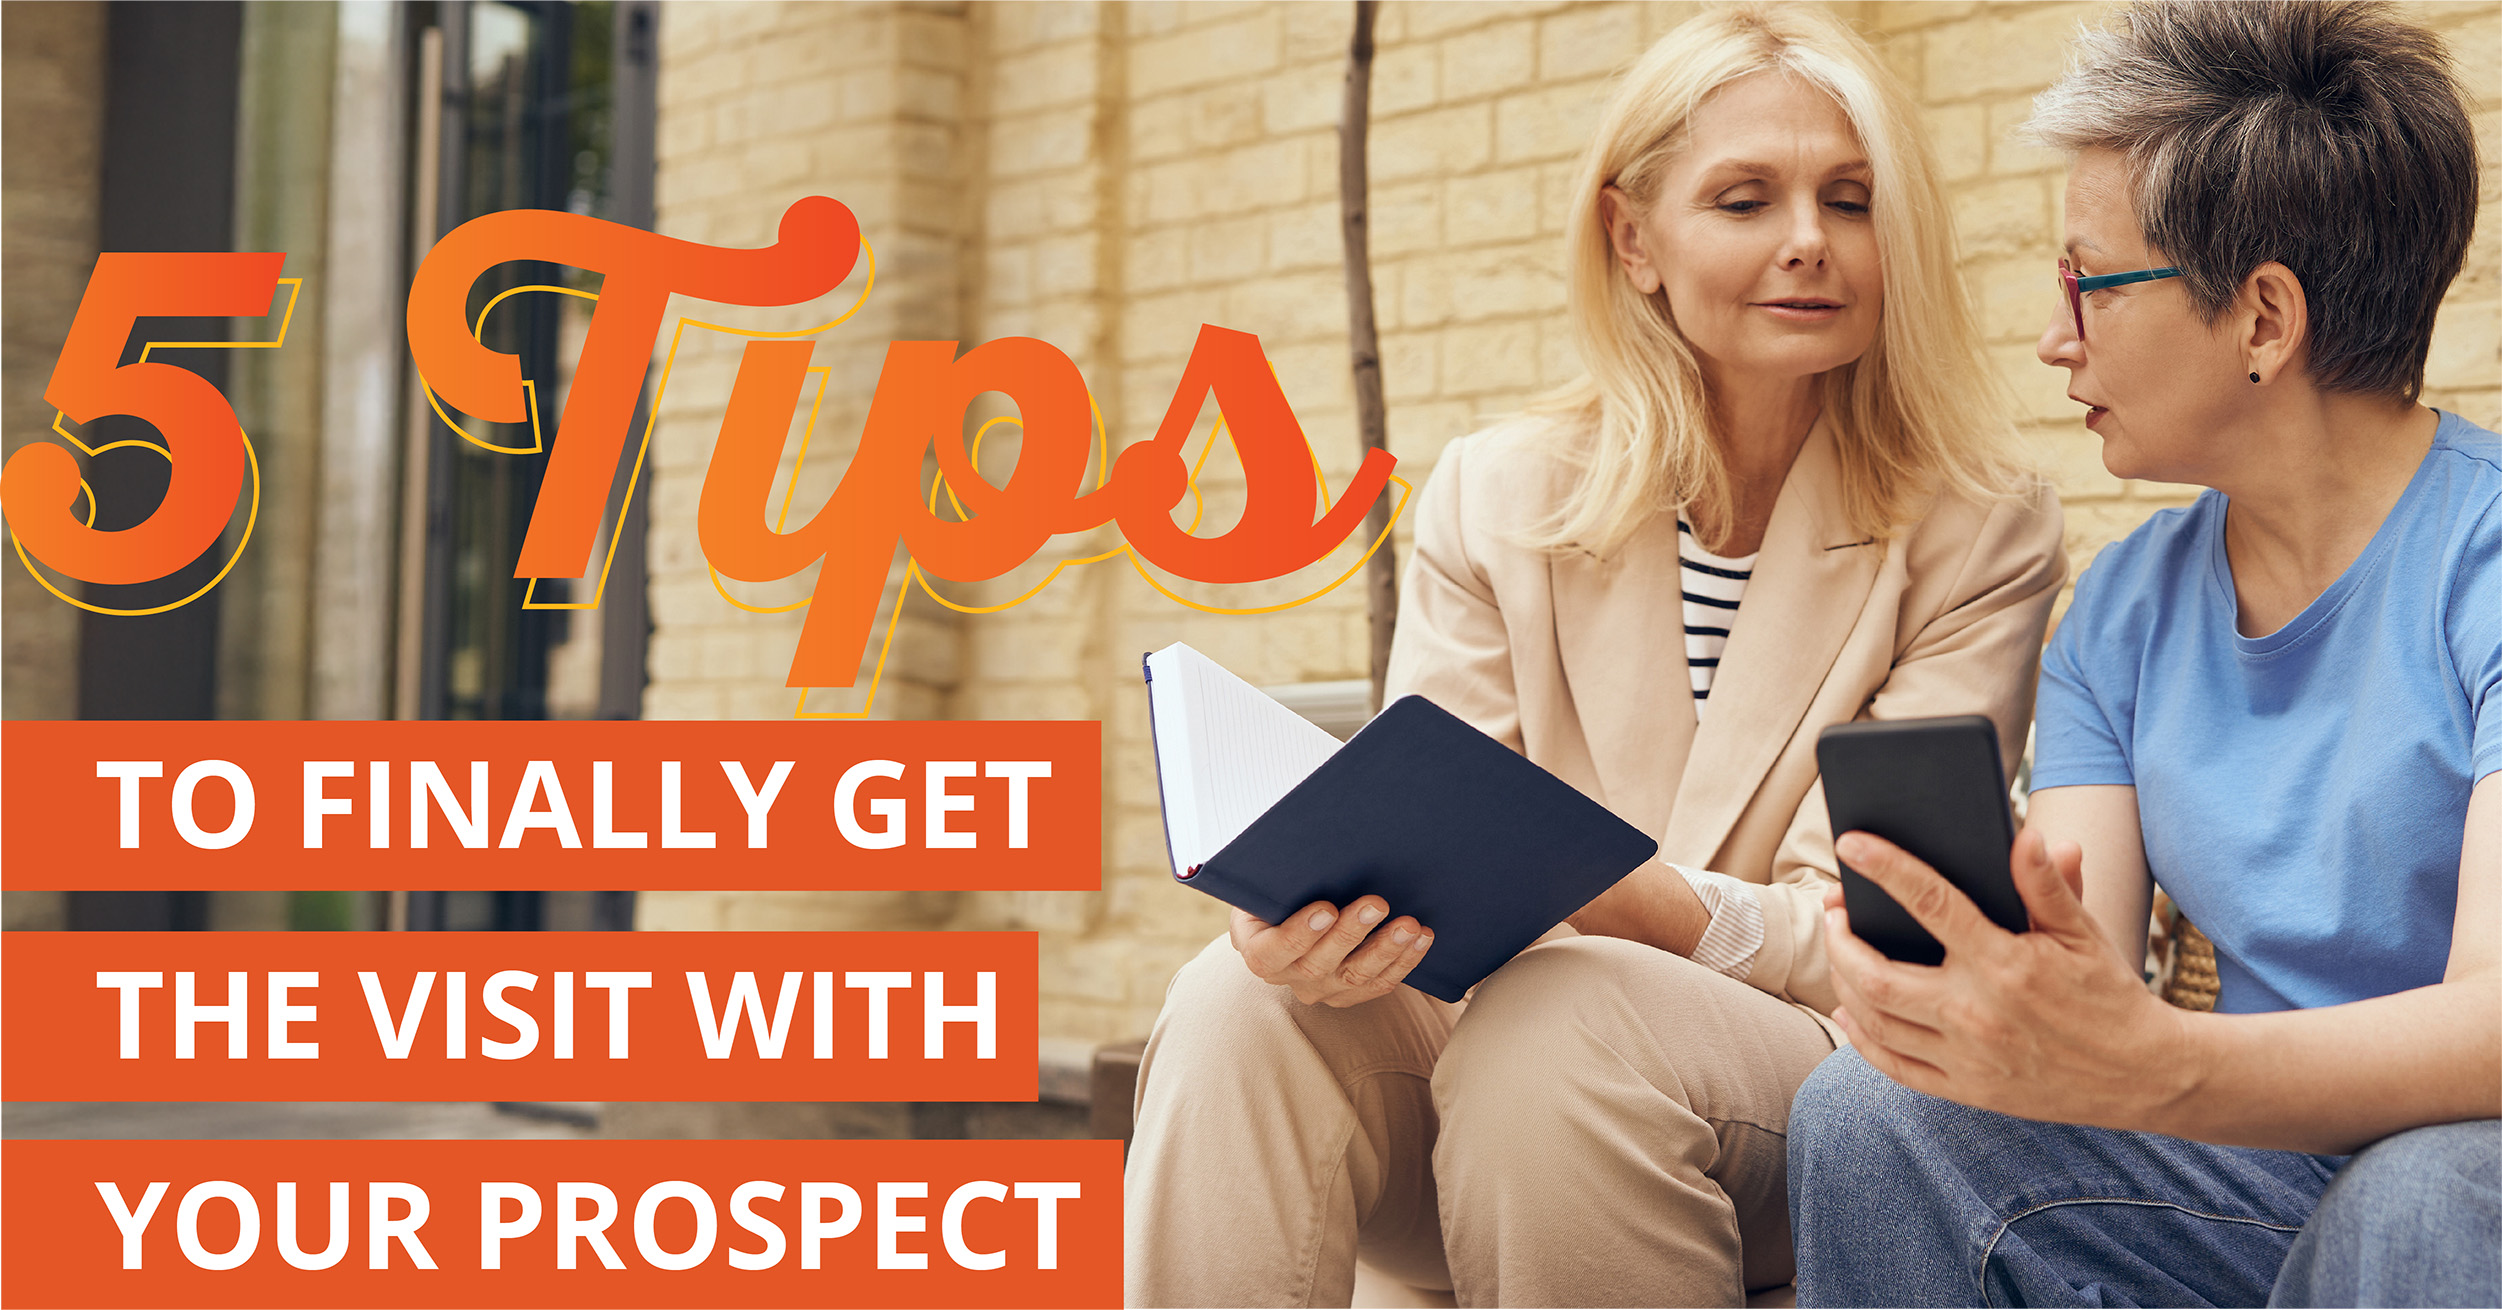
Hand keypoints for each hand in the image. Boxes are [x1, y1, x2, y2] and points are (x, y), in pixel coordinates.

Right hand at [1229, 897, 1432, 1006]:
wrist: (1290, 913)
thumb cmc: (1279, 893)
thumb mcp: (1266, 885)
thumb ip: (1280, 878)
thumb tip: (1305, 850)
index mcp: (1259, 952)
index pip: (1273, 952)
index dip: (1299, 933)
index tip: (1326, 907)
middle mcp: (1290, 977)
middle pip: (1319, 964)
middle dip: (1351, 933)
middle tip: (1377, 904)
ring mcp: (1323, 989)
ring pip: (1356, 976)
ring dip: (1385, 949)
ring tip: (1409, 925)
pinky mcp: (1352, 992)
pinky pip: (1381, 982)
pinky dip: (1404, 960)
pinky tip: (1422, 938)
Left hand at [1822, 828, 2193, 1128]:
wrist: (2145, 1075)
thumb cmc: (2109, 993)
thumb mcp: (2084, 932)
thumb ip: (2047, 885)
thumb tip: (2023, 835)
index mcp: (2007, 964)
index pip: (1932, 904)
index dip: (1886, 868)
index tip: (1851, 843)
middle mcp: (1979, 1014)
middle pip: (1876, 975)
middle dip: (1840, 937)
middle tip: (1833, 908)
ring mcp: (1968, 1058)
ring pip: (1875, 1020)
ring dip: (1842, 981)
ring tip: (1838, 949)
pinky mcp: (1968, 1091)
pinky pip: (1894, 1065)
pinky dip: (1861, 1036)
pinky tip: (1849, 1010)